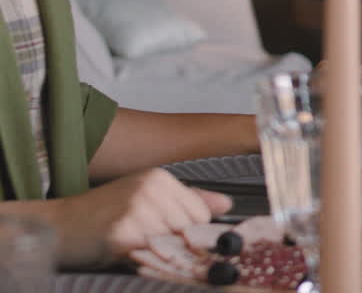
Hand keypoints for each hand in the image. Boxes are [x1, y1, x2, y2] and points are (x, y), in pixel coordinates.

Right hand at [51, 168, 230, 266]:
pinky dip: (140, 260)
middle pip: (190, 230)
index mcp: (160, 179)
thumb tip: (226, 205)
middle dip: (173, 244)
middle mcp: (152, 188)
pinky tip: (122, 250)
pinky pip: (150, 255)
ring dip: (156, 253)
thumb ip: (188, 201)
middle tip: (144, 242)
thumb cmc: (101, 214)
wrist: (58, 225)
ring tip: (132, 244)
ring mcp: (138, 208)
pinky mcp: (123, 231)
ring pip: (173, 245)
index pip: (201, 214)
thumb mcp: (146, 199)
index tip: (170, 238)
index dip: (189, 233)